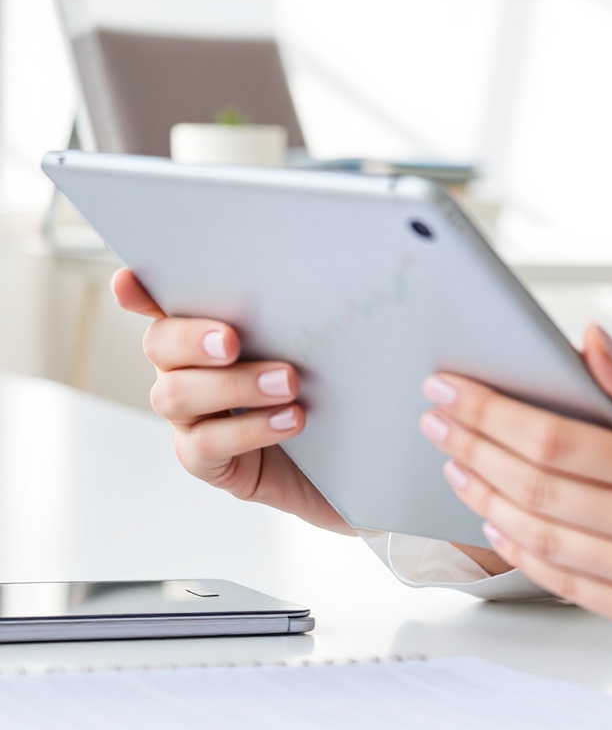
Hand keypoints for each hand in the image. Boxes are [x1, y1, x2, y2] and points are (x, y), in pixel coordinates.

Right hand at [112, 268, 347, 531]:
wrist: (363, 456)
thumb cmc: (341, 385)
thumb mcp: (330, 341)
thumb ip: (306, 310)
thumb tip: (322, 266)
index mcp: (214, 329)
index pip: (169, 302)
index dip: (142, 292)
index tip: (130, 280)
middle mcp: (192, 369)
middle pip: (160, 344)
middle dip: (190, 339)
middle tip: (232, 340)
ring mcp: (195, 418)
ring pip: (176, 395)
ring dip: (232, 386)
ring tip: (288, 382)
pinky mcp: (211, 462)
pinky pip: (204, 445)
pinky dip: (246, 430)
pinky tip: (290, 419)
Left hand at [419, 327, 611, 663]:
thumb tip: (592, 344)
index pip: (564, 442)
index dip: (496, 415)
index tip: (454, 392)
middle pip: (541, 489)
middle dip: (476, 448)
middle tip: (436, 418)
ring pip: (546, 540)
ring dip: (487, 502)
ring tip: (453, 467)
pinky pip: (572, 587)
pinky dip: (526, 556)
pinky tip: (499, 527)